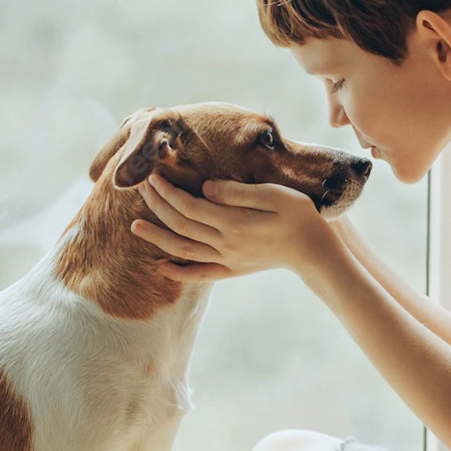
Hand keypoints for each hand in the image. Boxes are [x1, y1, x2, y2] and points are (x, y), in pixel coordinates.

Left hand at [130, 174, 338, 282]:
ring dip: (157, 237)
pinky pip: (200, 274)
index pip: (189, 205)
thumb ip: (237, 193)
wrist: (315, 252)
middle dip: (158, 205)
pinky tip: (161, 267)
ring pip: (183, 250)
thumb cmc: (299, 216)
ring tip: (134, 227)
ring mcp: (227, 260)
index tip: (153, 176)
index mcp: (233, 222)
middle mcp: (225, 244)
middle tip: (142, 188)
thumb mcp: (273, 195)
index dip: (168, 191)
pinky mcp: (233, 270)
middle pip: (181, 224)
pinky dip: (178, 272)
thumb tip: (205, 188)